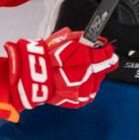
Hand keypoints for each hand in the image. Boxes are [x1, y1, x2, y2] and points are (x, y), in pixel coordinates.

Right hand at [4, 28, 118, 110]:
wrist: (30, 77)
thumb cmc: (44, 57)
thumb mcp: (62, 40)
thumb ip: (81, 39)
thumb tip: (96, 40)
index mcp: (80, 57)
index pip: (104, 55)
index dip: (107, 52)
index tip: (108, 50)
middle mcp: (83, 74)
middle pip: (103, 69)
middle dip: (101, 64)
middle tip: (95, 61)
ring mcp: (81, 89)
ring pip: (97, 81)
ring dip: (93, 76)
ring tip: (80, 72)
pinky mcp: (77, 100)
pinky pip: (89, 93)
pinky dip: (85, 88)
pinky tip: (77, 83)